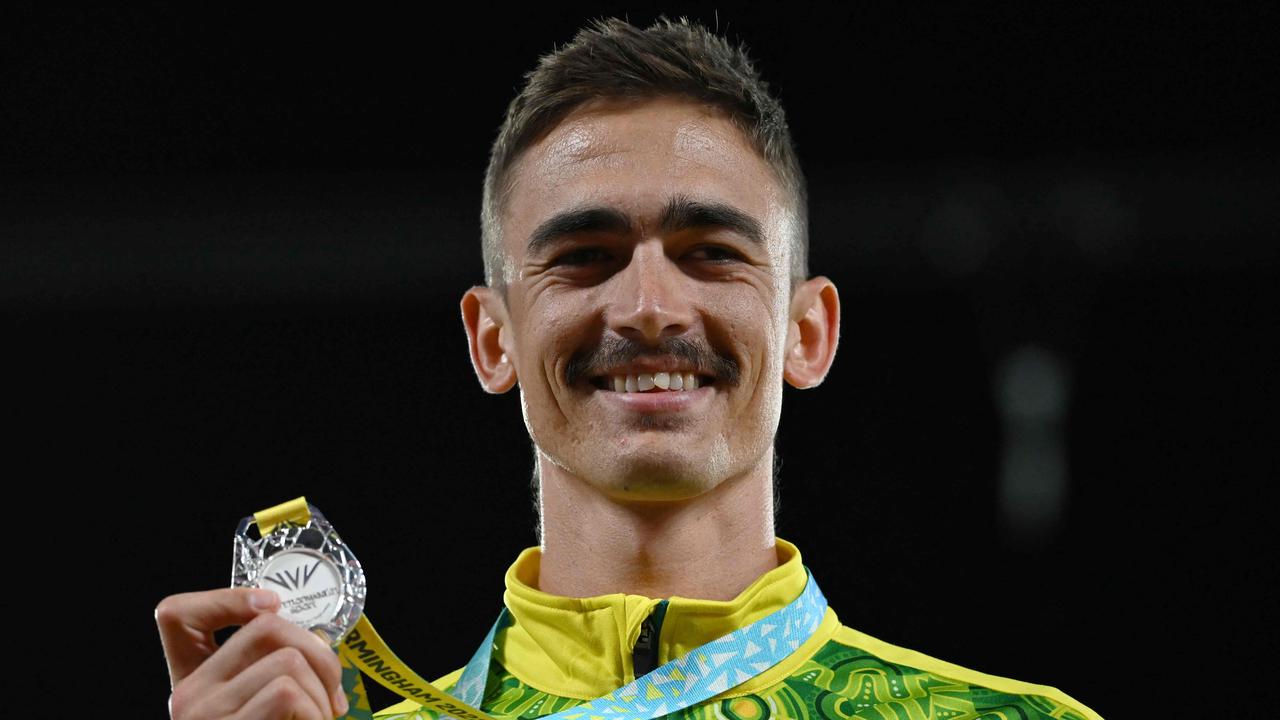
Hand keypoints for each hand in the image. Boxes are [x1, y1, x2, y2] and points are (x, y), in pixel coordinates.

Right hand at [155, 587, 348, 718]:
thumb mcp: (263, 714)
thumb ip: (273, 678)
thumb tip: (319, 645)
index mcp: (193, 686)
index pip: (176, 615)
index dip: (227, 597)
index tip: (272, 605)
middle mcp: (187, 698)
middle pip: (266, 627)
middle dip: (320, 654)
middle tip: (334, 697)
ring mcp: (202, 717)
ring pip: (288, 663)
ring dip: (326, 696)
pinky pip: (288, 695)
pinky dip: (318, 716)